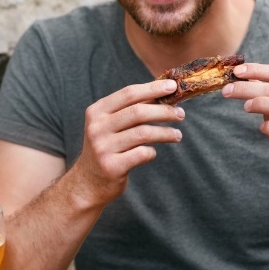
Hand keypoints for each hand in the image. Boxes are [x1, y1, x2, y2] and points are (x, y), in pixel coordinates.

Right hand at [71, 79, 184, 206]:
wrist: (87, 182)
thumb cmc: (107, 148)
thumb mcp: (110, 125)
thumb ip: (131, 109)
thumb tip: (163, 93)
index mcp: (97, 112)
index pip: (128, 93)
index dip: (153, 89)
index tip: (172, 87)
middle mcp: (97, 128)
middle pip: (138, 112)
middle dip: (164, 111)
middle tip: (180, 114)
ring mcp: (102, 148)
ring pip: (143, 133)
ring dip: (165, 133)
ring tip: (177, 135)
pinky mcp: (111, 166)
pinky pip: (142, 154)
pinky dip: (152, 152)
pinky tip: (153, 152)